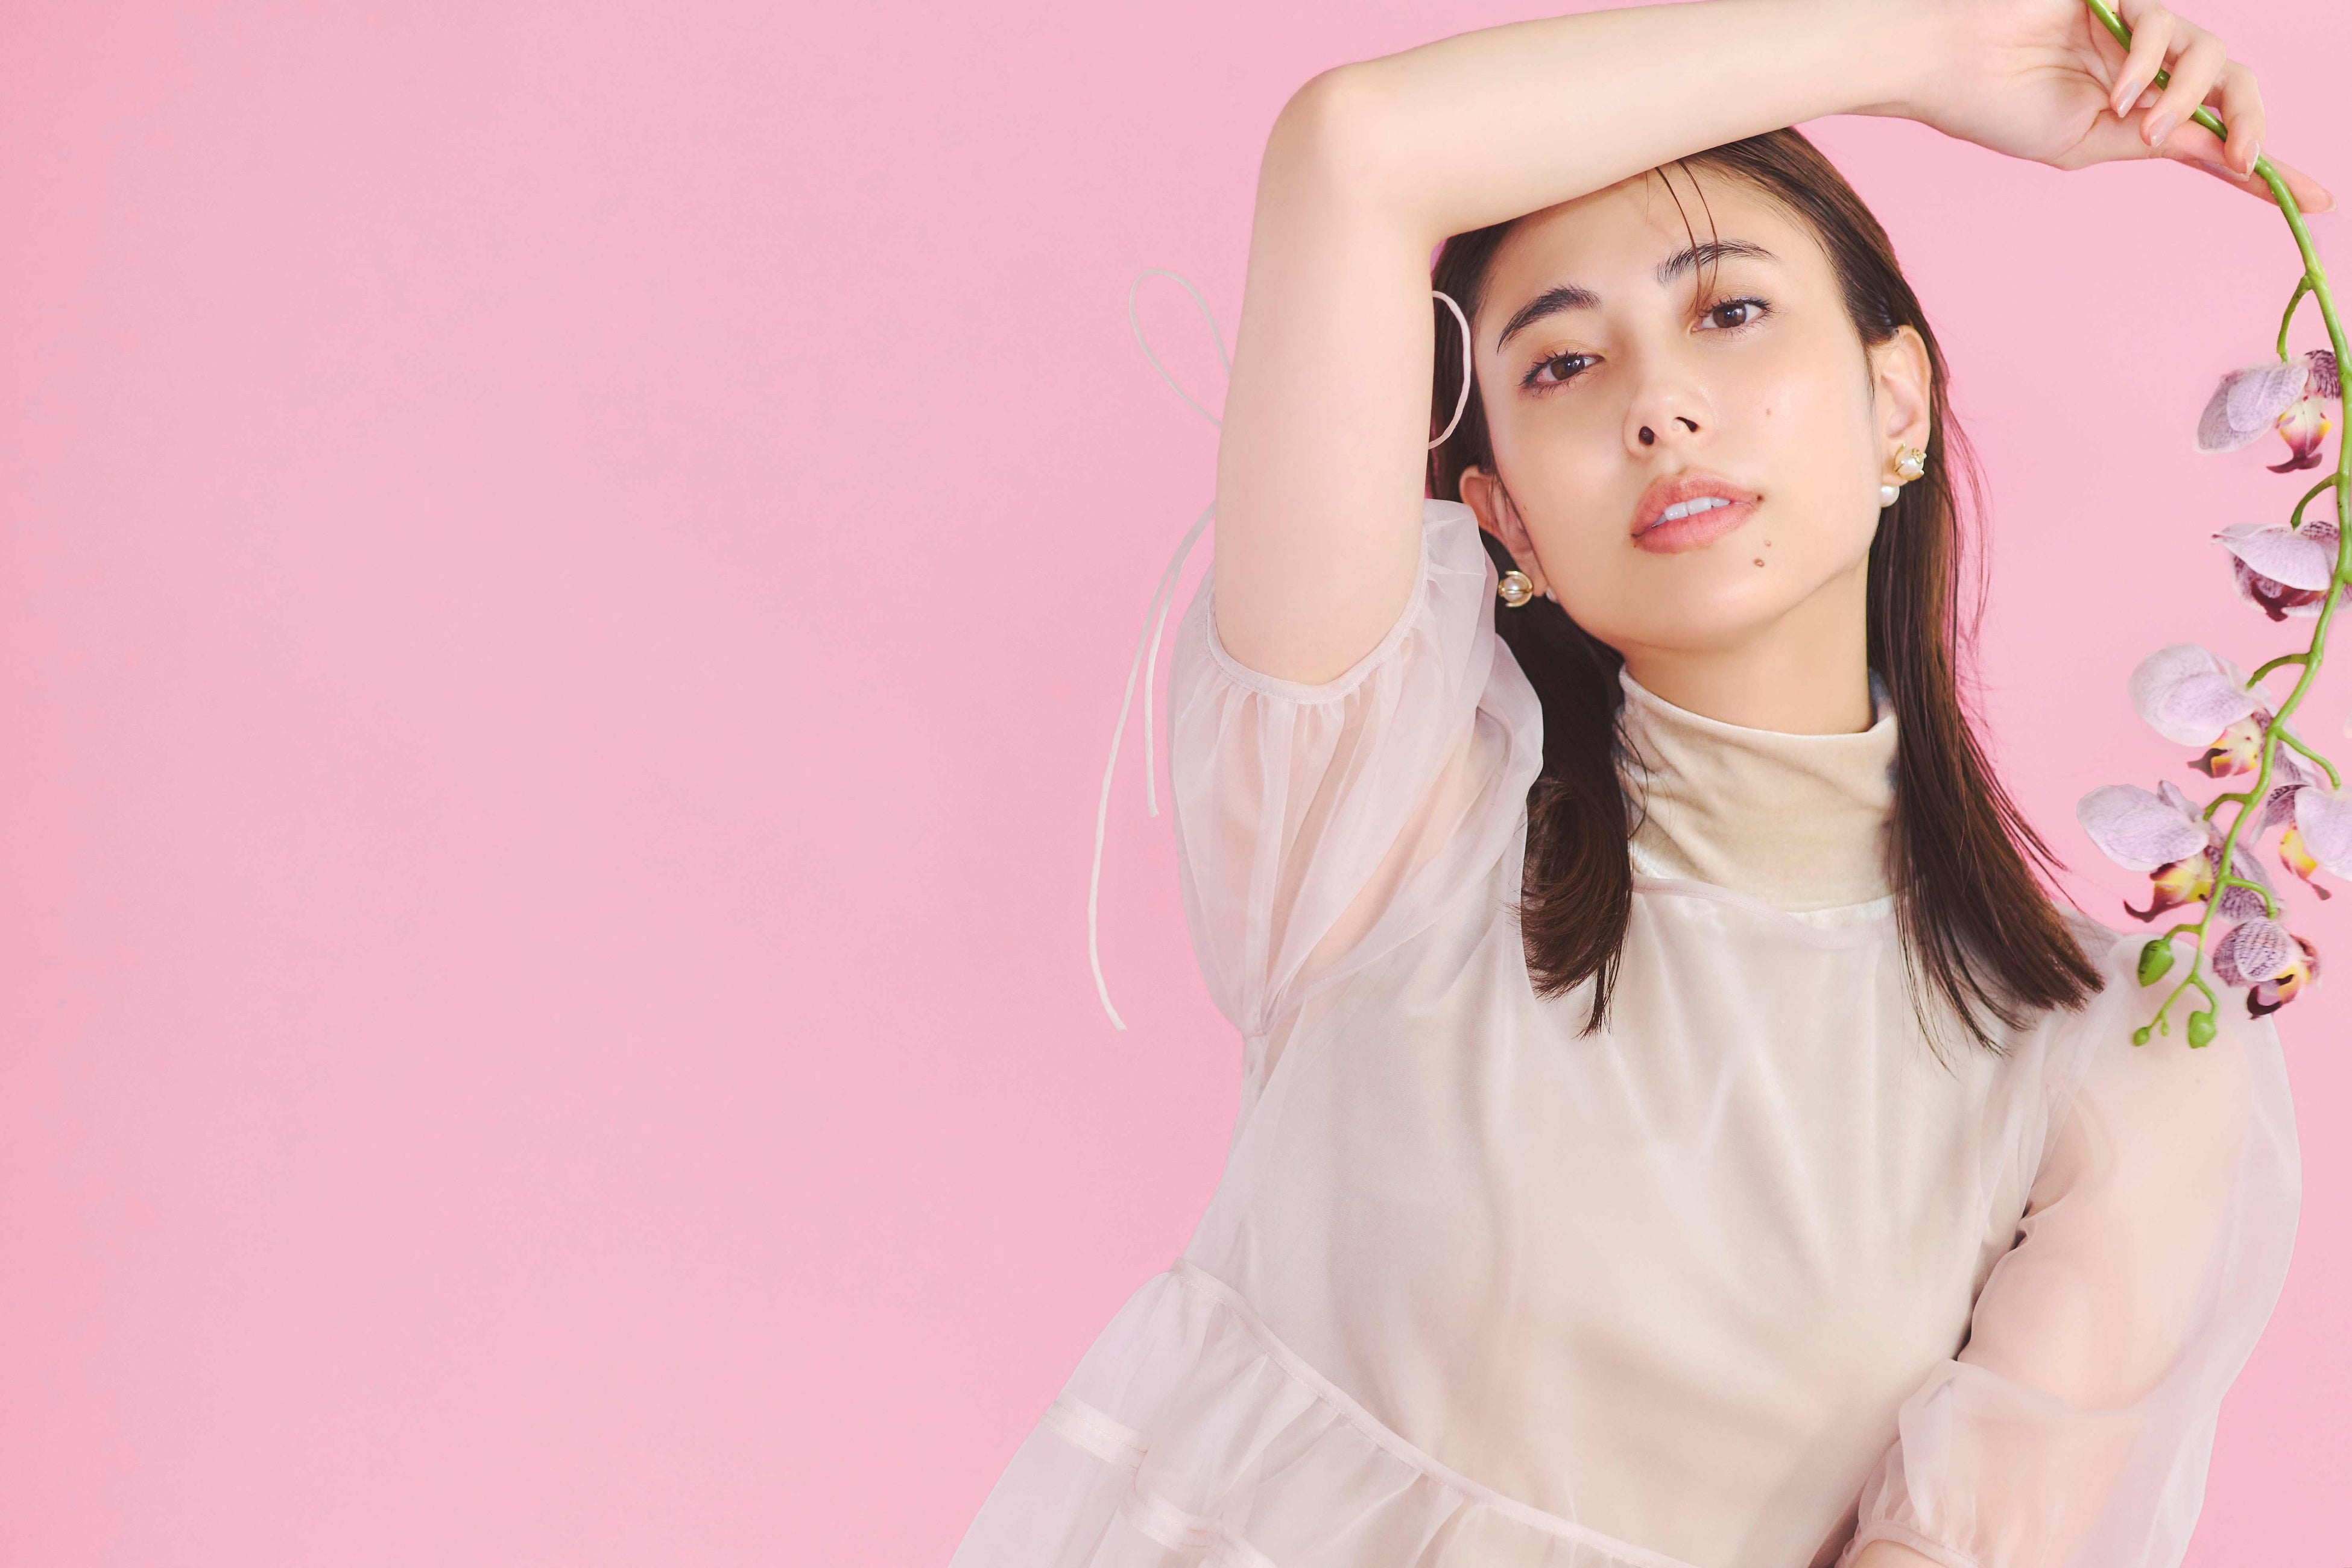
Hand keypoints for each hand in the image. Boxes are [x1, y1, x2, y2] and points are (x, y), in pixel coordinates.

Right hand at [1897, 0, 2333, 210]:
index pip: (2218, 135)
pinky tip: (2121, 94)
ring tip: (2145, 127)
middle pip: (2238, 85)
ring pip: (2212, 55)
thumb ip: (2155, 145)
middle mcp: (2150, 69)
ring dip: (2190, 100)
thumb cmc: (1996, 109)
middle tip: (2240, 159)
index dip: (2270, 168)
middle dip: (2251, 124)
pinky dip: (2150, 66)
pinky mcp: (2120, 0)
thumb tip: (2224, 154)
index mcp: (2142, 111)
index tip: (2317, 202)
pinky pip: (2163, 28)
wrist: (1946, 68)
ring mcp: (2137, 32)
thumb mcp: (2085, 146)